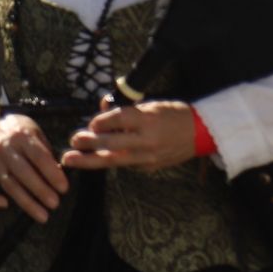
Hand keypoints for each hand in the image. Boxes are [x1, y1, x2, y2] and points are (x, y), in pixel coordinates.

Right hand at [0, 115, 68, 222]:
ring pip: (8, 184)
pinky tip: (5, 205)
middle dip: (41, 191)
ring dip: (26, 201)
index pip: (39, 157)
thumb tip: (58, 173)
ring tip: (42, 214)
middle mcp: (4, 148)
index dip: (52, 174)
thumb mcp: (38, 133)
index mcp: (22, 136)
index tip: (64, 188)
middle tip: (55, 204)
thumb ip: (46, 151)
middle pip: (24, 173)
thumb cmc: (23, 131)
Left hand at [62, 100, 197, 172]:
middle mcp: (147, 139)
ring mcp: (148, 156)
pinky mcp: (148, 167)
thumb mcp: (153, 105)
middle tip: (72, 141)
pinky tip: (97, 159)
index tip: (91, 123)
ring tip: (71, 159)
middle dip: (88, 143)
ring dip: (88, 160)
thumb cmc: (177, 114)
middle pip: (110, 143)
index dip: (101, 121)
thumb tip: (103, 107)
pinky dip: (110, 160)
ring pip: (112, 160)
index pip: (118, 119)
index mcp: (150, 119)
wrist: (201, 133)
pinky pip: (125, 164)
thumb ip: (128, 108)